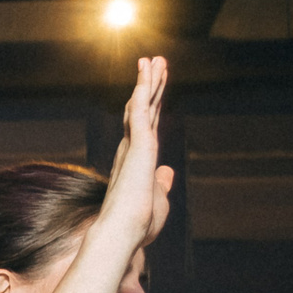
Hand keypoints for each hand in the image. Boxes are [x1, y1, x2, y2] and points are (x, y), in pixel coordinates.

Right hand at [97, 57, 174, 250]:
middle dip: (149, 86)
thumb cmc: (139, 226)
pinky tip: (146, 74)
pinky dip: (144, 91)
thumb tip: (168, 172)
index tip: (152, 88)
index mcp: (136, 162)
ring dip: (147, 81)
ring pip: (142, 106)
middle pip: (143, 110)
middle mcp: (132, 150)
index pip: (145, 127)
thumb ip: (161, 183)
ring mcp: (134, 146)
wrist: (124, 233)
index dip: (149, 107)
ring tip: (152, 59)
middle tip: (152, 62)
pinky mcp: (139, 144)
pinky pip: (140, 110)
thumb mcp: (158, 200)